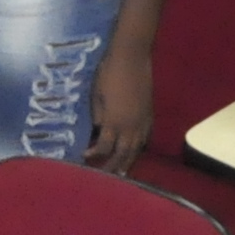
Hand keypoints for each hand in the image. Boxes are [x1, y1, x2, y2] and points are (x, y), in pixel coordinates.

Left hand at [85, 45, 151, 170]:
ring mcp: (143, 121)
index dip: (94, 155)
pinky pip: (146, 138)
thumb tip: (99, 129)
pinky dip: (139, 147)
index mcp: (115, 122)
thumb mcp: (96, 95)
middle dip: (112, 166)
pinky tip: (134, 150)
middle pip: (123, 154)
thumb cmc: (109, 73)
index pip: (104, 147)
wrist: (131, 57)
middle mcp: (131, 126)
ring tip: (122, 172)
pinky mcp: (150, 114)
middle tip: (104, 176)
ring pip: (137, 148)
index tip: (84, 157)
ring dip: (128, 161)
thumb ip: (98, 115)